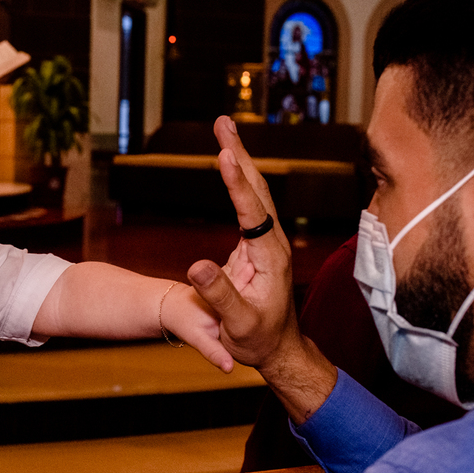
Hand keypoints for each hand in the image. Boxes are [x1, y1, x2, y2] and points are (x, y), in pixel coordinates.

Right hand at [186, 116, 297, 369]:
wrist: (277, 349)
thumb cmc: (256, 341)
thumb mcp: (236, 325)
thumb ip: (219, 295)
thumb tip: (197, 266)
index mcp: (270, 258)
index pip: (253, 213)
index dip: (237, 184)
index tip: (225, 155)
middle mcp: (273, 242)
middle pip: (258, 189)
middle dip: (239, 154)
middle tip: (222, 122)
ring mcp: (267, 240)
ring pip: (255, 191)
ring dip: (239, 158)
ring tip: (223, 129)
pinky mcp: (257, 242)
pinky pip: (249, 202)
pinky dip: (238, 176)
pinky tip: (230, 162)